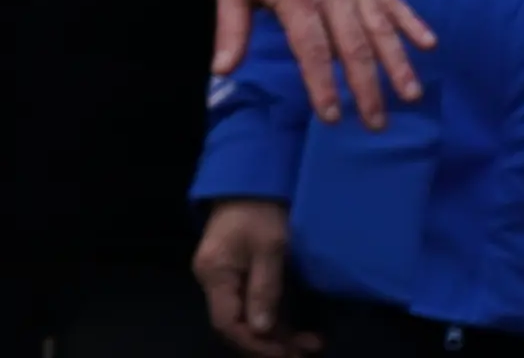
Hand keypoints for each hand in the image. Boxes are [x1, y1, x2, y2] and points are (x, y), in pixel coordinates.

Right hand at [194, 199, 315, 355]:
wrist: (252, 183)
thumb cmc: (261, 211)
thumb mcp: (270, 249)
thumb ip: (265, 289)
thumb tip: (263, 330)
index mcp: (215, 273)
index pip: (227, 323)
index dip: (256, 344)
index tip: (288, 353)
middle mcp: (213, 280)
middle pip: (236, 326)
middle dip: (270, 344)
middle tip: (306, 351)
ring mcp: (224, 279)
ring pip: (245, 320)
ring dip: (276, 336)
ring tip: (310, 344)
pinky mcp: (237, 276)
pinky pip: (251, 308)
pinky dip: (274, 322)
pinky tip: (298, 330)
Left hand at [213, 0, 434, 128]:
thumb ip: (232, 28)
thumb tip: (220, 70)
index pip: (313, 50)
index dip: (323, 85)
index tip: (332, 117)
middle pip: (354, 47)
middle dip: (367, 88)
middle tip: (376, 124)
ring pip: (381, 29)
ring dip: (398, 64)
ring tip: (411, 96)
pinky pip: (395, 1)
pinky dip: (413, 22)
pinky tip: (430, 45)